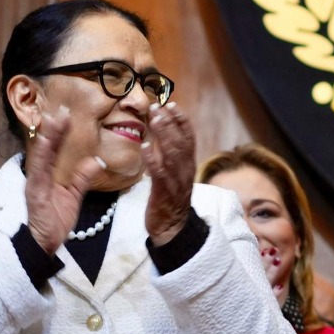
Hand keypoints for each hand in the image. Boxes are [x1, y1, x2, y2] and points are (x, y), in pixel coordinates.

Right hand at [22, 108, 105, 253]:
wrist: (45, 244)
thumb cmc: (55, 220)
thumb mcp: (73, 196)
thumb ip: (82, 178)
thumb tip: (95, 159)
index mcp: (48, 175)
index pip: (55, 150)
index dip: (60, 133)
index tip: (67, 115)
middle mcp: (39, 176)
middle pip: (47, 149)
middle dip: (54, 130)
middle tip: (62, 110)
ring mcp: (35, 184)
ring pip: (41, 157)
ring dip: (47, 139)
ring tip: (54, 121)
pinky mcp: (34, 194)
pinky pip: (38, 174)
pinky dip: (41, 158)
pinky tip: (46, 144)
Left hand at [142, 104, 197, 246]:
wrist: (173, 228)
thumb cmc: (171, 199)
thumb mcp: (176, 175)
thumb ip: (172, 157)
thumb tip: (162, 136)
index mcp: (188, 165)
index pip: (189, 137)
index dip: (181, 120)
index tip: (172, 104)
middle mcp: (185, 170)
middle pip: (180, 142)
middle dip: (170, 122)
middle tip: (158, 106)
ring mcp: (176, 181)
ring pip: (172, 153)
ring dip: (163, 134)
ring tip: (154, 118)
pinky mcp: (164, 192)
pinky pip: (159, 173)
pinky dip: (152, 159)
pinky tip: (144, 146)